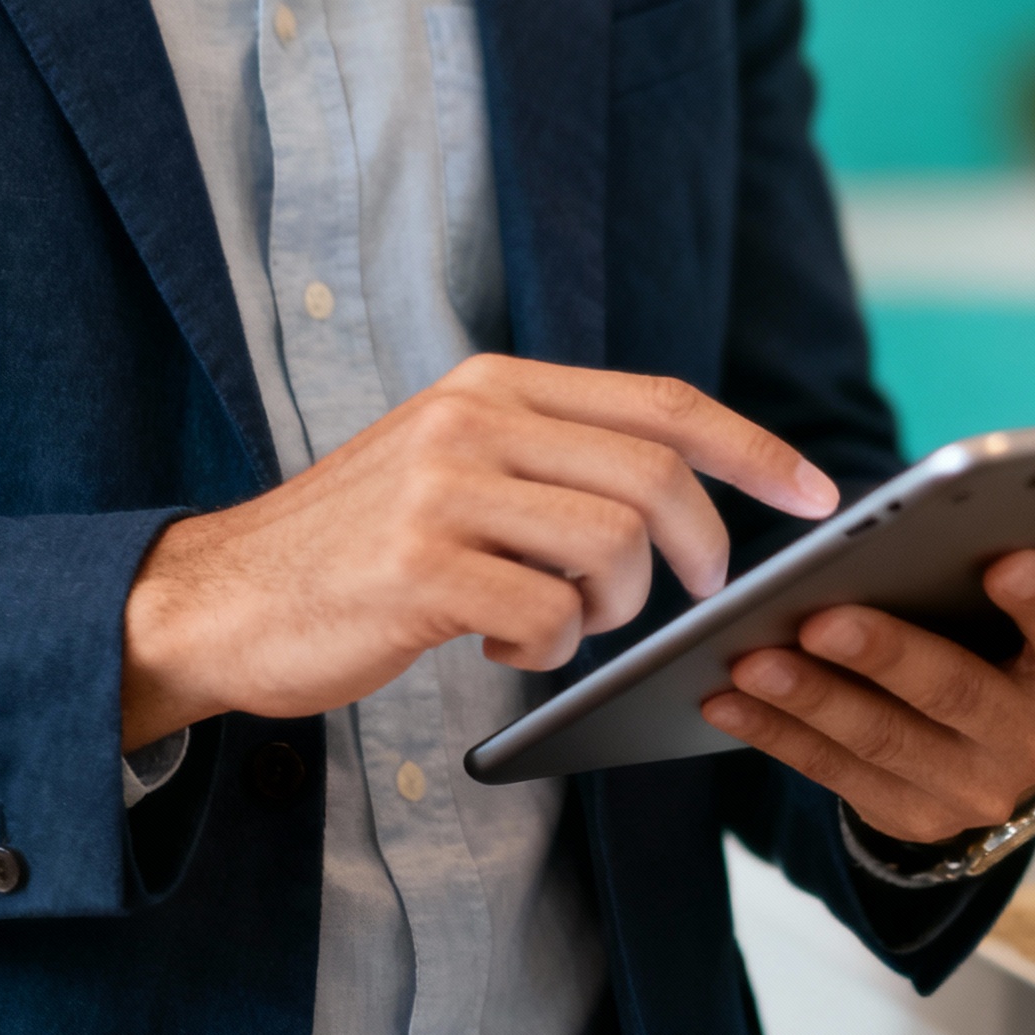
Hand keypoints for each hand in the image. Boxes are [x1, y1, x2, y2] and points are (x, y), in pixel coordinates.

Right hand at [120, 355, 837, 750]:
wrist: (217, 599)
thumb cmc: (363, 544)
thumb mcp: (459, 462)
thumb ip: (559, 455)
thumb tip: (695, 492)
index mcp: (498, 385)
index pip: (664, 401)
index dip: (755, 447)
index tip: (817, 492)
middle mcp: (475, 420)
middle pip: (658, 478)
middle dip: (700, 550)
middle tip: (691, 594)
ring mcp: (444, 489)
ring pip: (615, 547)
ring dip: (613, 609)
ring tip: (561, 623)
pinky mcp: (419, 569)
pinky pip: (551, 615)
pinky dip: (550, 649)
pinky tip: (504, 646)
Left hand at [697, 521, 1034, 842]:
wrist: (1015, 772)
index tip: (1006, 557)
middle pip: (958, 696)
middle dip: (888, 657)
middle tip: (826, 617)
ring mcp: (966, 792)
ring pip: (879, 741)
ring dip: (809, 701)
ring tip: (751, 654)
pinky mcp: (901, 817)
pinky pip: (827, 775)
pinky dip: (774, 736)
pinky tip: (725, 693)